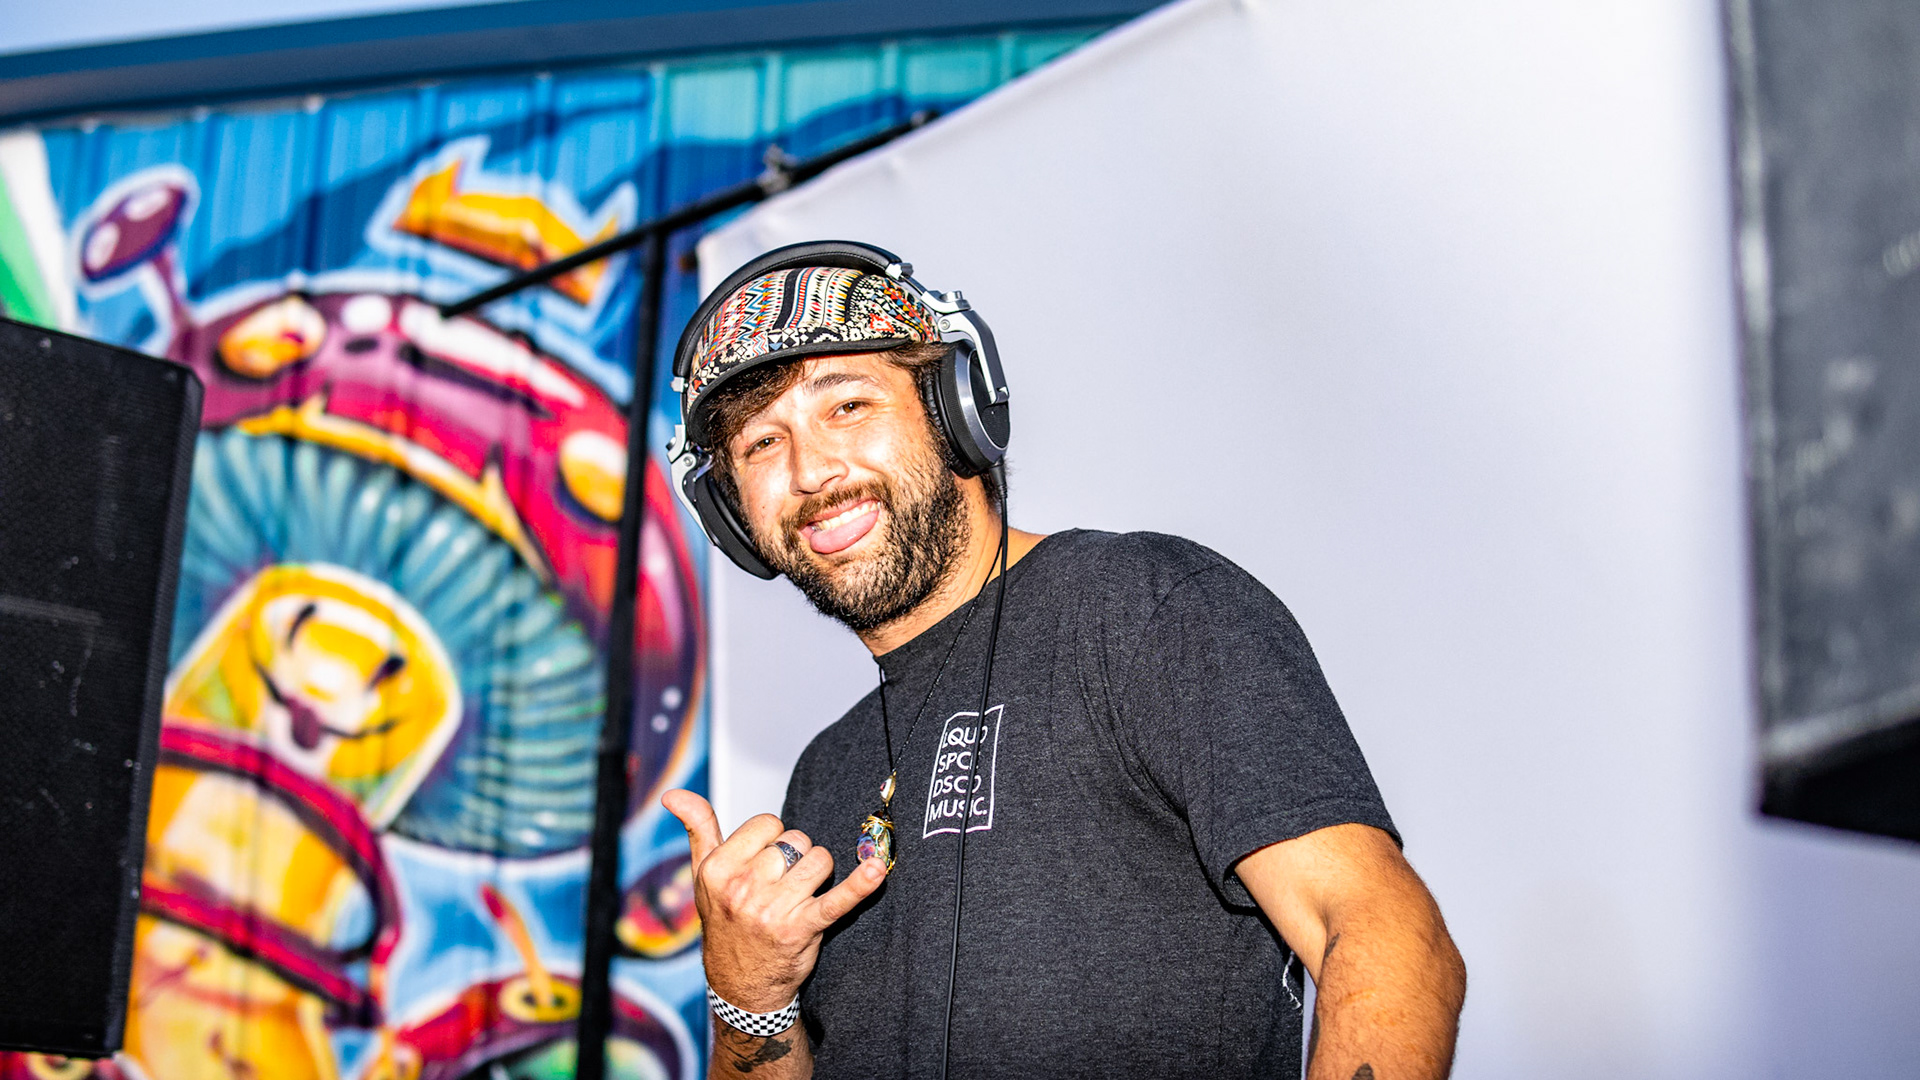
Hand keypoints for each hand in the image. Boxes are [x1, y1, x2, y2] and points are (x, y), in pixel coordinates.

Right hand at [662, 790, 887, 1010]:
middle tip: (781, 886)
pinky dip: (860, 884)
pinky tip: (875, 869)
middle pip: (796, 841)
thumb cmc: (725, 920)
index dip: (773, 840)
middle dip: (796, 858)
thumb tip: (673, 794)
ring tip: (800, 896)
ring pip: (819, 861)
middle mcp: (743, 888)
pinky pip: (837, 900)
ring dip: (818, 875)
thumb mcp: (704, 876)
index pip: (768, 824)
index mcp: (718, 868)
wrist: (740, 984)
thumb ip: (698, 829)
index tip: (764, 862)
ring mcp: (773, 909)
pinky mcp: (803, 928)